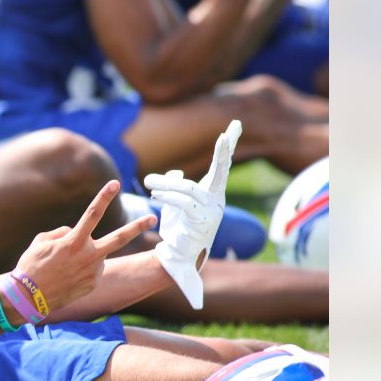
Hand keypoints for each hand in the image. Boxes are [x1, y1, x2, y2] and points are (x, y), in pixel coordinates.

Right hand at [12, 180, 155, 315]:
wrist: (29, 298)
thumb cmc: (31, 266)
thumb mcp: (41, 241)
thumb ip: (61, 232)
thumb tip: (75, 232)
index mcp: (73, 241)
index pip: (92, 214)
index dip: (104, 197)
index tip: (115, 183)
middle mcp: (88, 256)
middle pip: (120, 238)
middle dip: (138, 226)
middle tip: (153, 218)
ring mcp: (93, 272)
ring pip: (97, 254)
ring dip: (86, 256)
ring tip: (65, 267)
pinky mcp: (93, 284)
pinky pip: (91, 269)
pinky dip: (82, 269)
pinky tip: (67, 277)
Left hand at [143, 119, 242, 308]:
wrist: (179, 254)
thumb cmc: (179, 226)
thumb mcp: (176, 202)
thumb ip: (177, 186)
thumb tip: (176, 173)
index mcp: (213, 193)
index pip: (221, 166)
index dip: (226, 147)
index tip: (234, 127)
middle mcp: (217, 200)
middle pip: (220, 170)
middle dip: (223, 152)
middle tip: (226, 133)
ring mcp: (212, 211)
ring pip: (189, 189)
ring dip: (166, 185)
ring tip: (146, 182)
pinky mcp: (202, 222)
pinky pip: (184, 204)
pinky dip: (167, 197)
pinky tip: (154, 194)